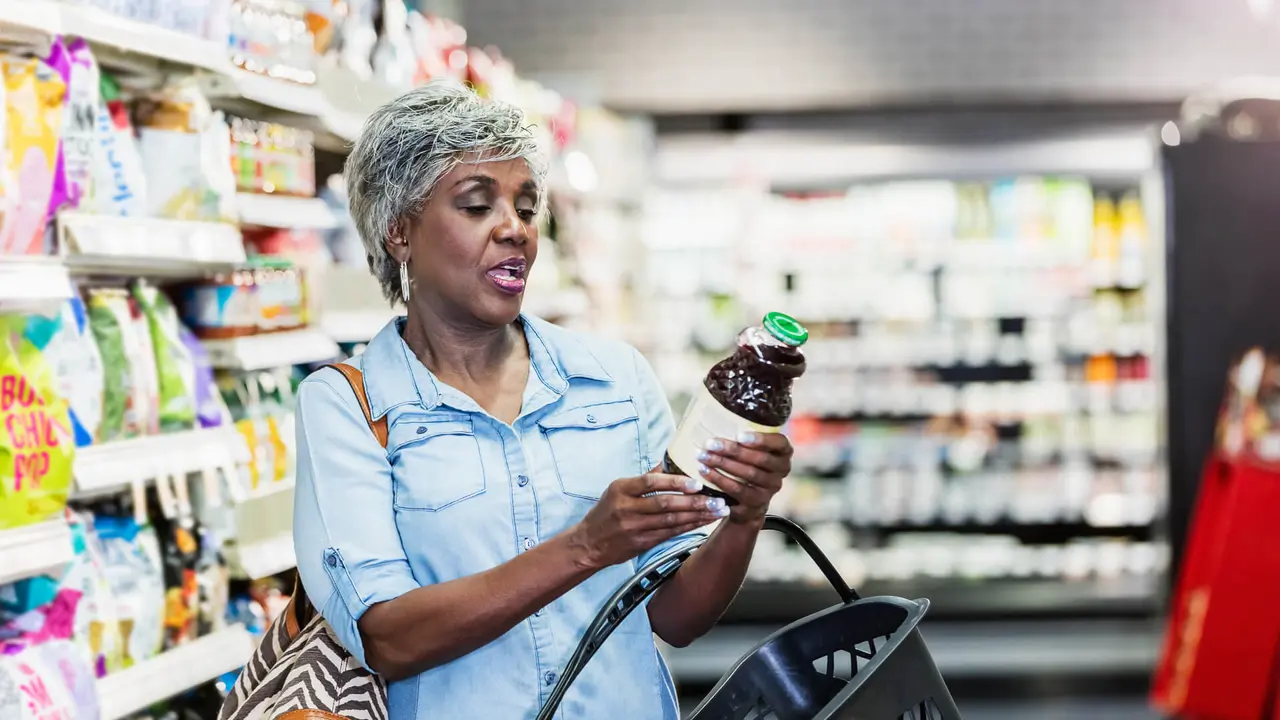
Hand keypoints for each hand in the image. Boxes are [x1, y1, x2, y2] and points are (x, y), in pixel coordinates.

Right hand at [568, 473, 729, 570]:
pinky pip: (669, 534)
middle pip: (665, 504)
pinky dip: (688, 528)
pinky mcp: (640, 544)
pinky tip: (703, 523)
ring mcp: (634, 528)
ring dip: (697, 516)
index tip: (697, 483)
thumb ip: (644, 478)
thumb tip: (668, 461)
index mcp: (621, 489)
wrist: (589, 544)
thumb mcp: (618, 490)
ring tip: (718, 511)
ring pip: (671, 521)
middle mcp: (626, 508)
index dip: (675, 483)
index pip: (651, 483)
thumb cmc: (606, 512)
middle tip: (717, 499)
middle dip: (694, 502)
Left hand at [696, 432, 792, 525]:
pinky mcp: (756, 505)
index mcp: (783, 453)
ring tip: (703, 456)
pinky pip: (737, 491)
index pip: (780, 443)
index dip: (761, 439)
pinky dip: (719, 480)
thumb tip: (715, 412)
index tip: (739, 435)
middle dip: (733, 451)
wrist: (746, 500)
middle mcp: (781, 471)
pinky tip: (704, 472)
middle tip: (710, 444)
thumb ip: (743, 435)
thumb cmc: (745, 462)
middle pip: (759, 459)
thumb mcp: (750, 448)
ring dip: (723, 464)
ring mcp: (770, 490)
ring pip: (748, 475)